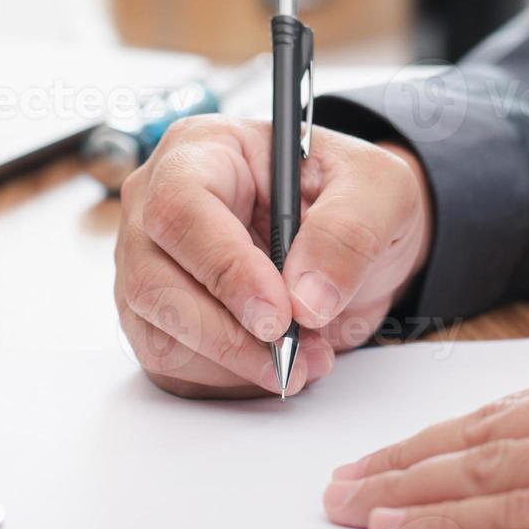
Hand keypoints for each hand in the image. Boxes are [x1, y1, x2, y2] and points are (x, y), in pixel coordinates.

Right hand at [114, 115, 431, 398]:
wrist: (355, 238)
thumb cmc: (352, 195)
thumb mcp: (379, 190)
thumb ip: (348, 233)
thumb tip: (307, 298)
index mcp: (203, 150)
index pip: (182, 208)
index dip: (225, 268)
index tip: (278, 315)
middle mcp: (158, 203)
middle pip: (154, 281)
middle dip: (229, 334)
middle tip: (294, 353)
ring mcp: (150, 262)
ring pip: (158, 331)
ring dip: (233, 363)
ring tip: (304, 358)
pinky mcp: (159, 315)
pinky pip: (172, 363)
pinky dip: (228, 377)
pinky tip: (276, 363)